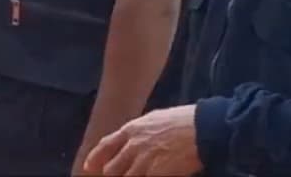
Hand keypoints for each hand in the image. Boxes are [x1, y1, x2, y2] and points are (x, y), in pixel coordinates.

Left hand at [83, 105, 201, 175]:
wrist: (202, 130)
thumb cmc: (182, 122)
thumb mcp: (154, 120)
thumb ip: (139, 132)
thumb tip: (130, 139)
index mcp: (131, 130)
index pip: (105, 145)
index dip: (95, 158)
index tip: (89, 167)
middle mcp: (133, 146)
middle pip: (111, 168)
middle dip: (113, 173)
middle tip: (118, 174)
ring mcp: (144, 162)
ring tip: (140, 173)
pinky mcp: (156, 174)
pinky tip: (154, 175)